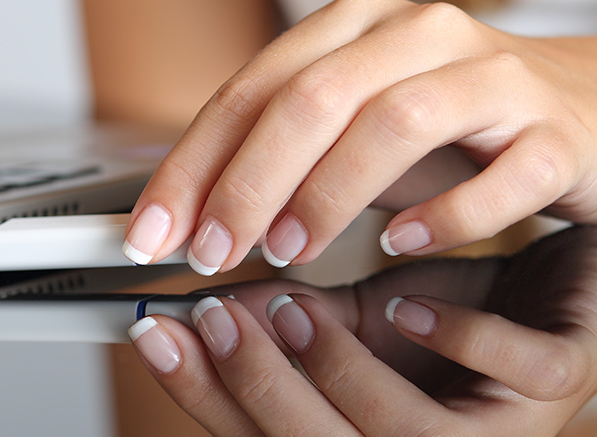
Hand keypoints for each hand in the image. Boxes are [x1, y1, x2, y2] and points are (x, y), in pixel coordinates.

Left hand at [119, 0, 596, 272]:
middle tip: (212, 252)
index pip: (248, 92)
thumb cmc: (447, 129)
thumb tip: (185, 222)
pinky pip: (500, 174)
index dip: (191, 167)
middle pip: (310, 100)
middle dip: (246, 184)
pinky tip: (398, 246)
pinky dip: (443, 216)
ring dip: (328, 194)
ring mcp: (492, 76)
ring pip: (393, 123)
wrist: (581, 110)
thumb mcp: (345, 136)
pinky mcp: (554, 130)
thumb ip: (273, 164)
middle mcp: (417, 35)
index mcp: (351, 28)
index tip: (151, 234)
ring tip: (288, 251)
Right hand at [127, 225, 596, 434]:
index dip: (201, 392)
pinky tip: (411, 305)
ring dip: (337, 368)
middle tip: (217, 315)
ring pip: (404, 434)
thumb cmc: (458, 320)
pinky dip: (459, 339)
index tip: (159, 332)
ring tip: (298, 306)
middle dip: (257, 385)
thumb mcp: (356, 321)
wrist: (562, 293)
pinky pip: (514, 375)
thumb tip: (207, 308)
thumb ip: (291, 325)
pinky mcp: (557, 383)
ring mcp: (493, 429)